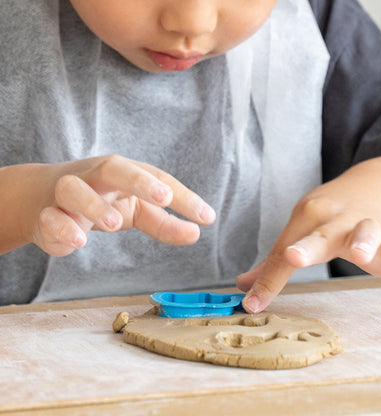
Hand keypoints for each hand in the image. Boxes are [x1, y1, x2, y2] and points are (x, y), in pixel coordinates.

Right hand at [28, 155, 214, 255]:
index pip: (156, 178)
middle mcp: (95, 177)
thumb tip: (196, 233)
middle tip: (163, 197)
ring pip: (73, 188)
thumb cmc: (100, 199)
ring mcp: (66, 194)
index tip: (207, 217)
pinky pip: (48, 219)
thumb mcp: (136, 209)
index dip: (182, 196)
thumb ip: (164, 222)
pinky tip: (77, 242)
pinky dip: (61, 228)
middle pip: (113, 167)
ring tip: (113, 224)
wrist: (41, 199)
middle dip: (138, 180)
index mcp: (122, 173)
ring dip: (94, 204)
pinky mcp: (45, 216)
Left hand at [237, 136, 380, 313]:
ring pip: (365, 231)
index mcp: (308, 217)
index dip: (267, 281)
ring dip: (362, 242)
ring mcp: (367, 223)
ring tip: (359, 256)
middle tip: (292, 256)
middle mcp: (335, 219)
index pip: (282, 253)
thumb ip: (275, 259)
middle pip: (319, 235)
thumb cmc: (335, 211)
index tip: (252, 304)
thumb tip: (244, 285)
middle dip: (306, 247)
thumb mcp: (304, 226)